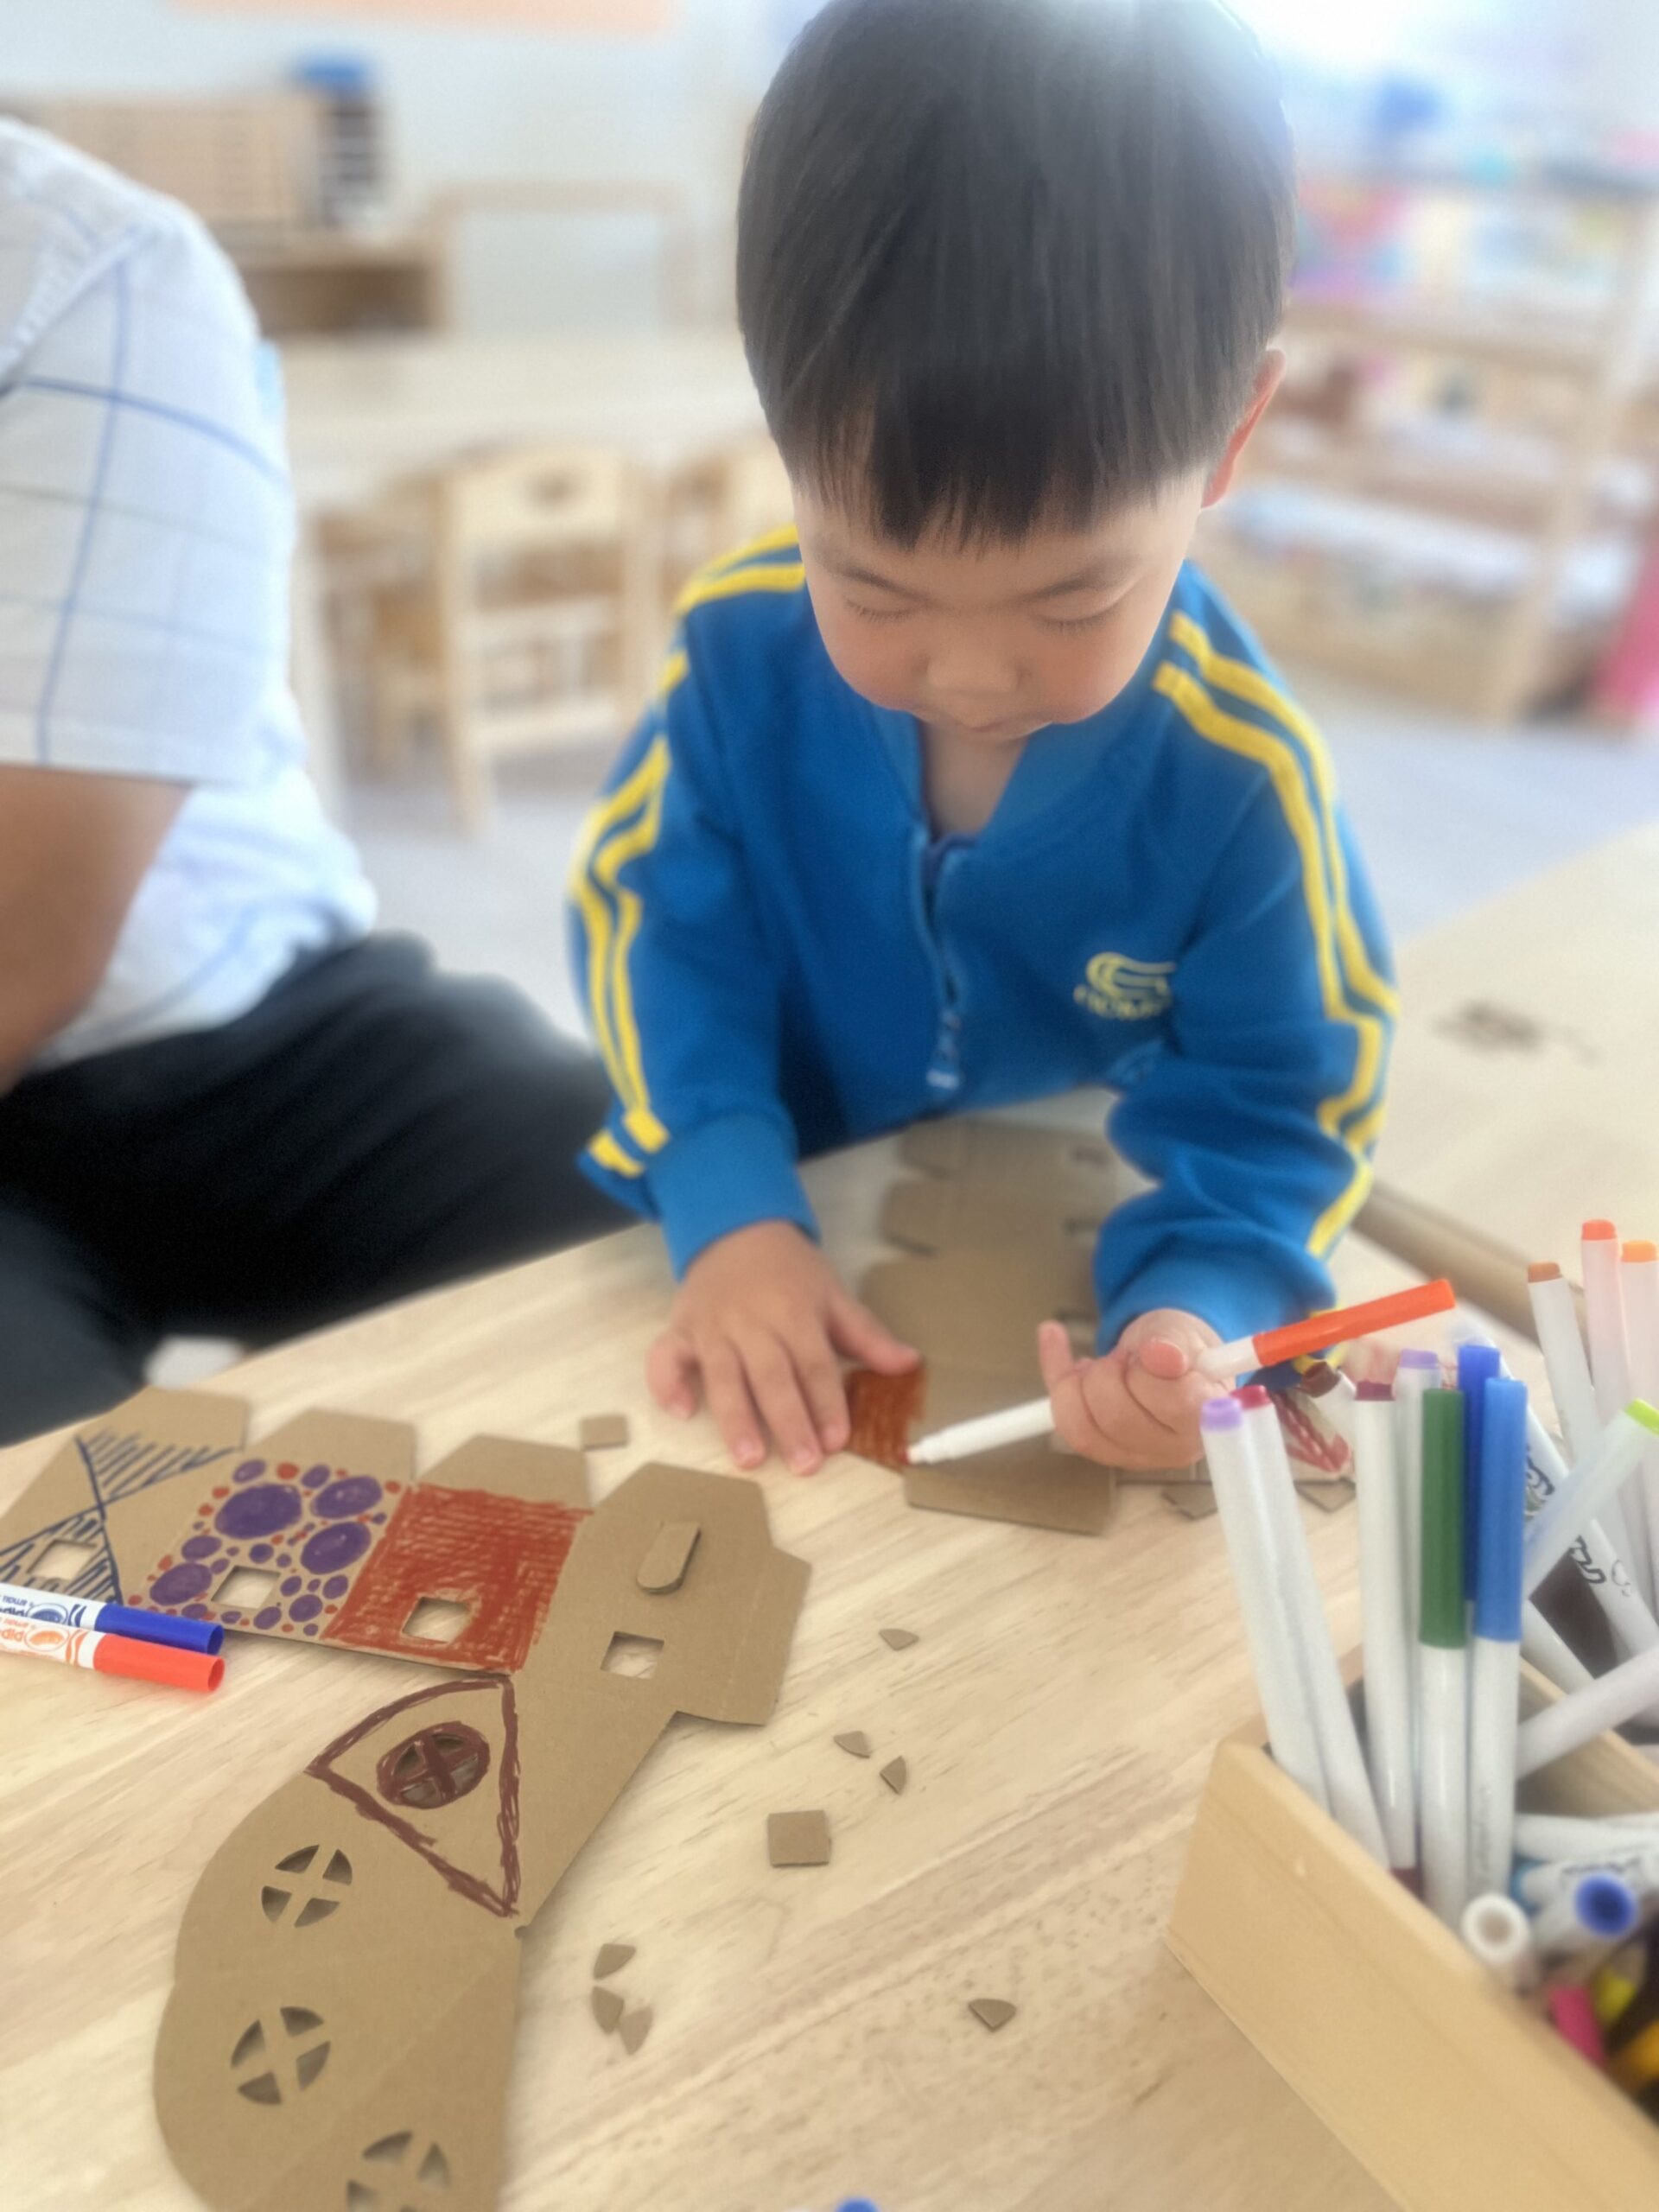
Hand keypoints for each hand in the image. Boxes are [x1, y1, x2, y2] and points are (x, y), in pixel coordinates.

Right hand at [647, 1221, 917, 1474]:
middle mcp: (753, 1323)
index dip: (827, 1403)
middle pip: (772, 1376)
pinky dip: (667, 1383)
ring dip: (735, 1418)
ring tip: (749, 1459)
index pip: (814, 1364)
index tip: (837, 1440)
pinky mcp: (681, 1329)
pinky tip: (681, 1411)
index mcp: (795, 1313)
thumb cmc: (789, 1270)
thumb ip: (867, 1335)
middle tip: (803, 1464)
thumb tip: (909, 1364)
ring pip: (723, 1376)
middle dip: (788, 1421)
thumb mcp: (832, 1294)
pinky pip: (666, 1357)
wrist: (735, 1227)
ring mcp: (713, 1328)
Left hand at [1037, 1307, 1224, 1470]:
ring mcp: (1135, 1456)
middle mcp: (1173, 1448)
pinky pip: (1065, 1423)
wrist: (1167, 1355)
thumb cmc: (1180, 1346)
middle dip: (1107, 1373)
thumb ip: (1175, 1342)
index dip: (1146, 1372)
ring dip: (1078, 1382)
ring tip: (1101, 1362)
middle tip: (1123, 1356)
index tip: (1146, 1352)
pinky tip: (1053, 1335)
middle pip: (1118, 1420)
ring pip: (1083, 1429)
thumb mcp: (1182, 1331)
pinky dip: (1054, 1374)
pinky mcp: (1103, 1450)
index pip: (1172, 1403)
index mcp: (1204, 1419)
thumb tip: (1163, 1355)